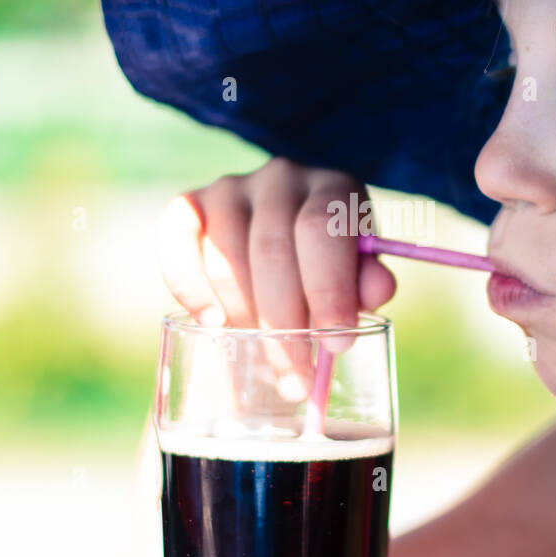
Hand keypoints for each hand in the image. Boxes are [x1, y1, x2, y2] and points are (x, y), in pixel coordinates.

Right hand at [159, 157, 396, 400]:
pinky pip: (176, 242)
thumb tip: (379, 290)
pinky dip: (190, 286)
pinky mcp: (190, 205)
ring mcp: (231, 187)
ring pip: (228, 256)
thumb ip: (367, 283)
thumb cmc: (327, 269)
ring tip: (267, 365)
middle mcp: (282, 177)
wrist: (285, 251)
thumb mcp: (356, 276)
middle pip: (272, 248)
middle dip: (286, 323)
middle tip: (298, 379)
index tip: (335, 343)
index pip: (323, 228)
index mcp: (333, 186)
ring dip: (246, 318)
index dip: (328, 288)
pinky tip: (213, 323)